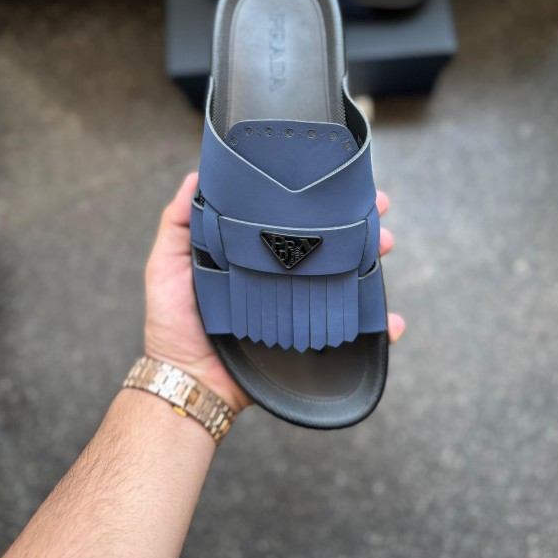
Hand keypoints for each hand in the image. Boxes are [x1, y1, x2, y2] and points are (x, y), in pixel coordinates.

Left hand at [144, 173, 404, 413]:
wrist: (187, 381)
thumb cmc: (173, 323)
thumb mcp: (166, 265)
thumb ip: (177, 223)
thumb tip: (194, 176)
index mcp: (255, 253)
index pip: (293, 218)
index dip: (318, 199)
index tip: (340, 181)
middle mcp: (281, 275)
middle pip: (328, 243)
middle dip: (358, 222)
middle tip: (378, 209)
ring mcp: (298, 306)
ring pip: (345, 277)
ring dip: (372, 260)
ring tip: (384, 245)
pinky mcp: (308, 339)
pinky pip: (351, 332)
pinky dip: (379, 327)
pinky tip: (391, 320)